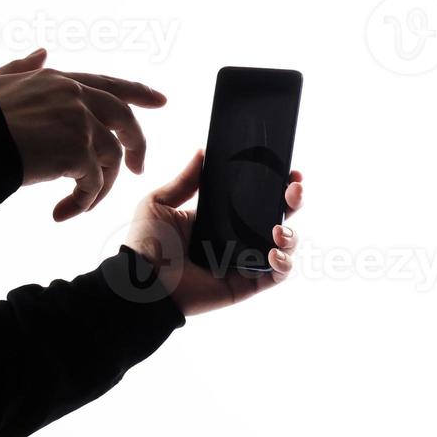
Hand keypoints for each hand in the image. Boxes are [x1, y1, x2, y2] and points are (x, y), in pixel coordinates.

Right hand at [0, 48, 165, 221]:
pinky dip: (84, 201)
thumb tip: (42, 53)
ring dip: (100, 186)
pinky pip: (94, 183)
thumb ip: (21, 67)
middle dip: (137, 144)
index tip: (160, 100)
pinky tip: (65, 212)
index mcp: (58, 80)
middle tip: (139, 168)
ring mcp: (79, 122)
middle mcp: (74, 96)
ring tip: (81, 204)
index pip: (107, 83)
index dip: (136, 91)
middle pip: (124, 118)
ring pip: (111, 157)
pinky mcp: (77, 151)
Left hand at [125, 149, 304, 316]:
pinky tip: (273, 253)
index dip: (275, 185)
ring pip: (284, 247)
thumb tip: (202, 152)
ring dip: (291, 235)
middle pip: (276, 218)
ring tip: (278, 230)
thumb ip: (184, 180)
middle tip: (294, 189)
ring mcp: (243, 261)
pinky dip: (284, 263)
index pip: (254, 198)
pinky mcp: (246, 284)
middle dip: (293, 202)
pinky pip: (276, 275)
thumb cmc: (147, 243)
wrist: (142, 281)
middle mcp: (235, 238)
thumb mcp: (161, 203)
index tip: (288, 172)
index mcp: (218, 218)